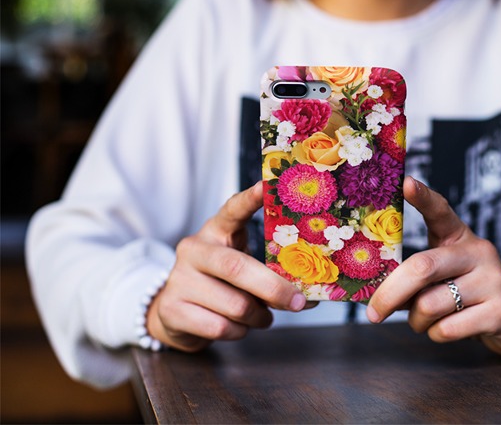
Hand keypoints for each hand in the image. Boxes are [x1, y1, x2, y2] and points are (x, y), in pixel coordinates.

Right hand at [146, 182, 309, 351]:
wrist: (175, 312)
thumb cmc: (221, 284)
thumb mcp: (243, 268)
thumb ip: (271, 272)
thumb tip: (313, 292)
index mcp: (215, 231)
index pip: (232, 209)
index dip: (250, 199)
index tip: (266, 186)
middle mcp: (193, 249)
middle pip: (237, 267)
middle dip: (273, 288)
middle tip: (298, 301)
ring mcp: (179, 279)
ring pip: (234, 305)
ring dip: (258, 317)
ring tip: (262, 316)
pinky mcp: (171, 309)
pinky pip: (220, 327)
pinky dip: (239, 332)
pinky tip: (239, 326)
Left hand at [366, 177, 500, 355]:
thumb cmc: (462, 289)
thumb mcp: (442, 271)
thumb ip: (415, 274)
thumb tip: (374, 293)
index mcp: (458, 236)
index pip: (440, 211)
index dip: (422, 197)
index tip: (405, 183)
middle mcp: (478, 252)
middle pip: (422, 268)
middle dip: (390, 293)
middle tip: (373, 312)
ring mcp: (493, 280)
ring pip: (430, 306)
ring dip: (416, 321)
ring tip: (425, 319)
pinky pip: (446, 329)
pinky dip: (435, 334)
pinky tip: (446, 328)